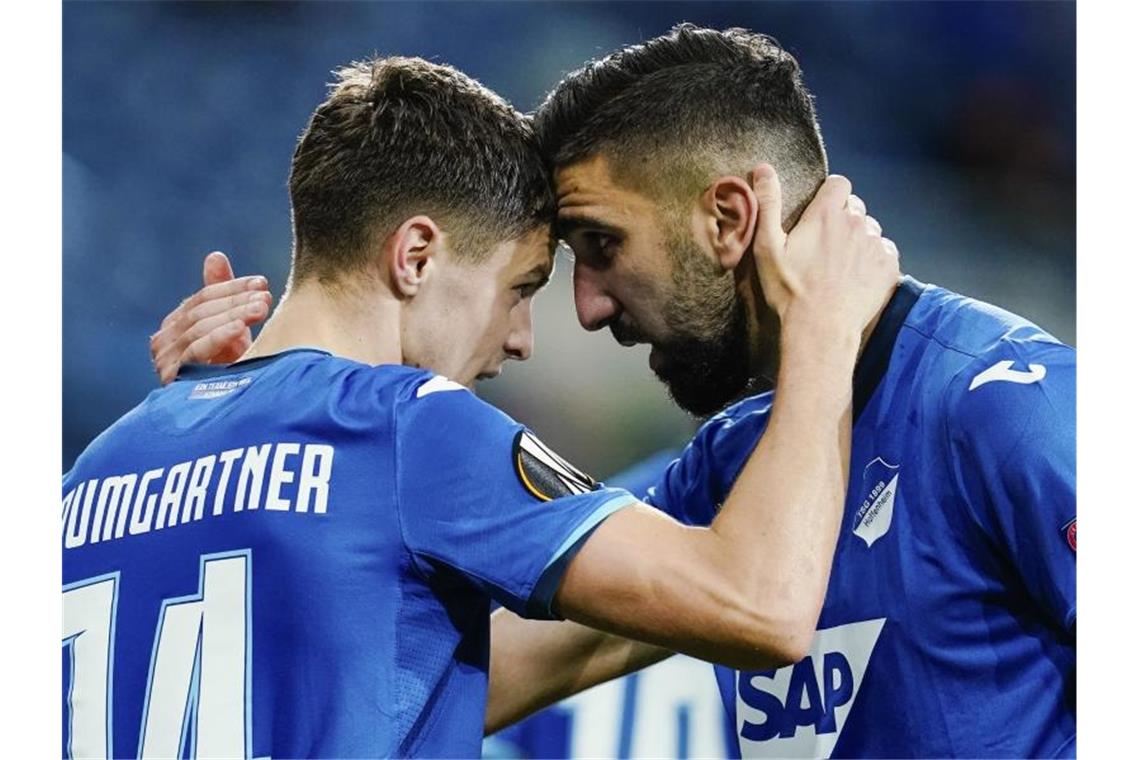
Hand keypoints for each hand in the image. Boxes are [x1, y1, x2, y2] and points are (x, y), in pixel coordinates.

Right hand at [149, 252, 271, 384]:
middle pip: (201, 311)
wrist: (231, 415)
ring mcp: (165, 360)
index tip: (262, 283)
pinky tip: (241, 328)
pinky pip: (195, 351)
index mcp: (176, 326)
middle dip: (236, 301)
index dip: (232, 288)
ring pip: (199, 327)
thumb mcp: (232, 328)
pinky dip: (218, 336)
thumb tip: (215, 255)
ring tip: (262, 308)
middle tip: (265, 296)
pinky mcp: (173, 379)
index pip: (202, 298)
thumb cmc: (233, 369)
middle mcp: (164, 342)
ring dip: (233, 315)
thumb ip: (223, 294)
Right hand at [749, 165, 898, 335]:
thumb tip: (763, 169)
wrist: (821, 329)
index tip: (819, 213)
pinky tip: (856, 276)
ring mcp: (875, 244)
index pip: (839, 183)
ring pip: (870, 230)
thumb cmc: (790, 290)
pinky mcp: (888, 266)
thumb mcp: (767, 247)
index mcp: (827, 214)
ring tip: (841, 264)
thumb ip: (768, 204)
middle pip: (855, 207)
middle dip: (842, 219)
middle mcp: (856, 222)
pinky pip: (884, 251)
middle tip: (825, 246)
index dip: (829, 195)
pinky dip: (873, 259)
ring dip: (858, 239)